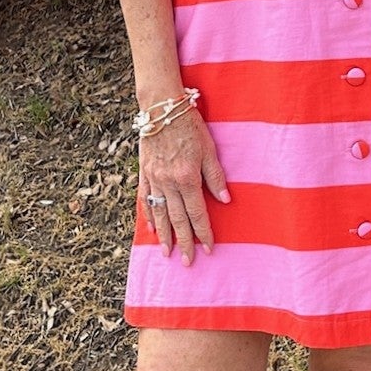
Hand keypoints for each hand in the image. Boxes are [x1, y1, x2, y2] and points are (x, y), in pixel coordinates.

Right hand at [139, 111, 229, 263]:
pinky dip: (149, 215)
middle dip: (183, 242)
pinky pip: (145, 198)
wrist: (161, 107)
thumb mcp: (209, 149)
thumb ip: (215, 176)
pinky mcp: (145, 172)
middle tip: (187, 262)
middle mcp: (168, 182)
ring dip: (164, 235)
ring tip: (167, 253)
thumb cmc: (190, 125)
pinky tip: (152, 227)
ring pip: (160, 213)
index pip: (197, 213)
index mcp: (187, 178)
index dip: (203, 233)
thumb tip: (225, 200)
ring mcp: (154, 179)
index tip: (208, 249)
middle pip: (177, 219)